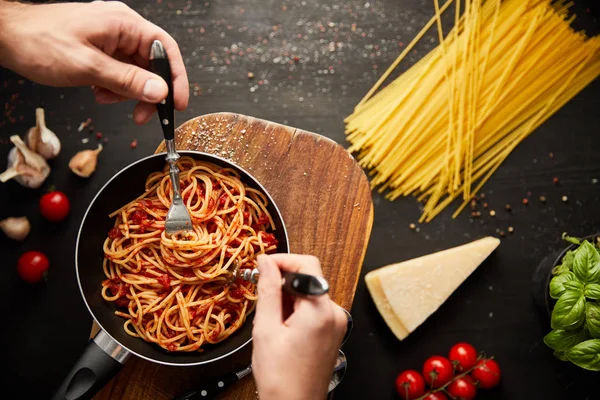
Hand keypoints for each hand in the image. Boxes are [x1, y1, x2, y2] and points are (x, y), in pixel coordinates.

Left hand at [0, 1, 188, 124]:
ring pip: (137, 72)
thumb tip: (160, 91)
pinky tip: (98, 91)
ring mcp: (111, 38)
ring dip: (127, 91)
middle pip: (153, 64)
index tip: (177, 103)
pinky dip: (114, 87)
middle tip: (143, 115)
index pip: (165, 49)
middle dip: (148, 92)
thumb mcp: (88, 66)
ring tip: (106, 98)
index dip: (176, 78)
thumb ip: (128, 81)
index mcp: (124, 23)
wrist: (7, 36)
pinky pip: (121, 72)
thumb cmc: (39, 42)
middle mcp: (122, 28)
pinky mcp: (102, 49)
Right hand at [252, 254, 347, 399]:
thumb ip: (267, 290)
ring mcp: (336, 324)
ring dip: (288, 298)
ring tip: (271, 320)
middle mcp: (334, 313)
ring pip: (310, 294)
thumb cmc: (281, 378)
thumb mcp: (266, 329)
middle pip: (309, 279)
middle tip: (261, 295)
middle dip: (283, 282)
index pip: (307, 264)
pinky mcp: (333, 332)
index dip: (283, 260)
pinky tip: (282, 327)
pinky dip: (296, 310)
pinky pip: (314, 309)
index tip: (263, 265)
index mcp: (320, 309)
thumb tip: (265, 263)